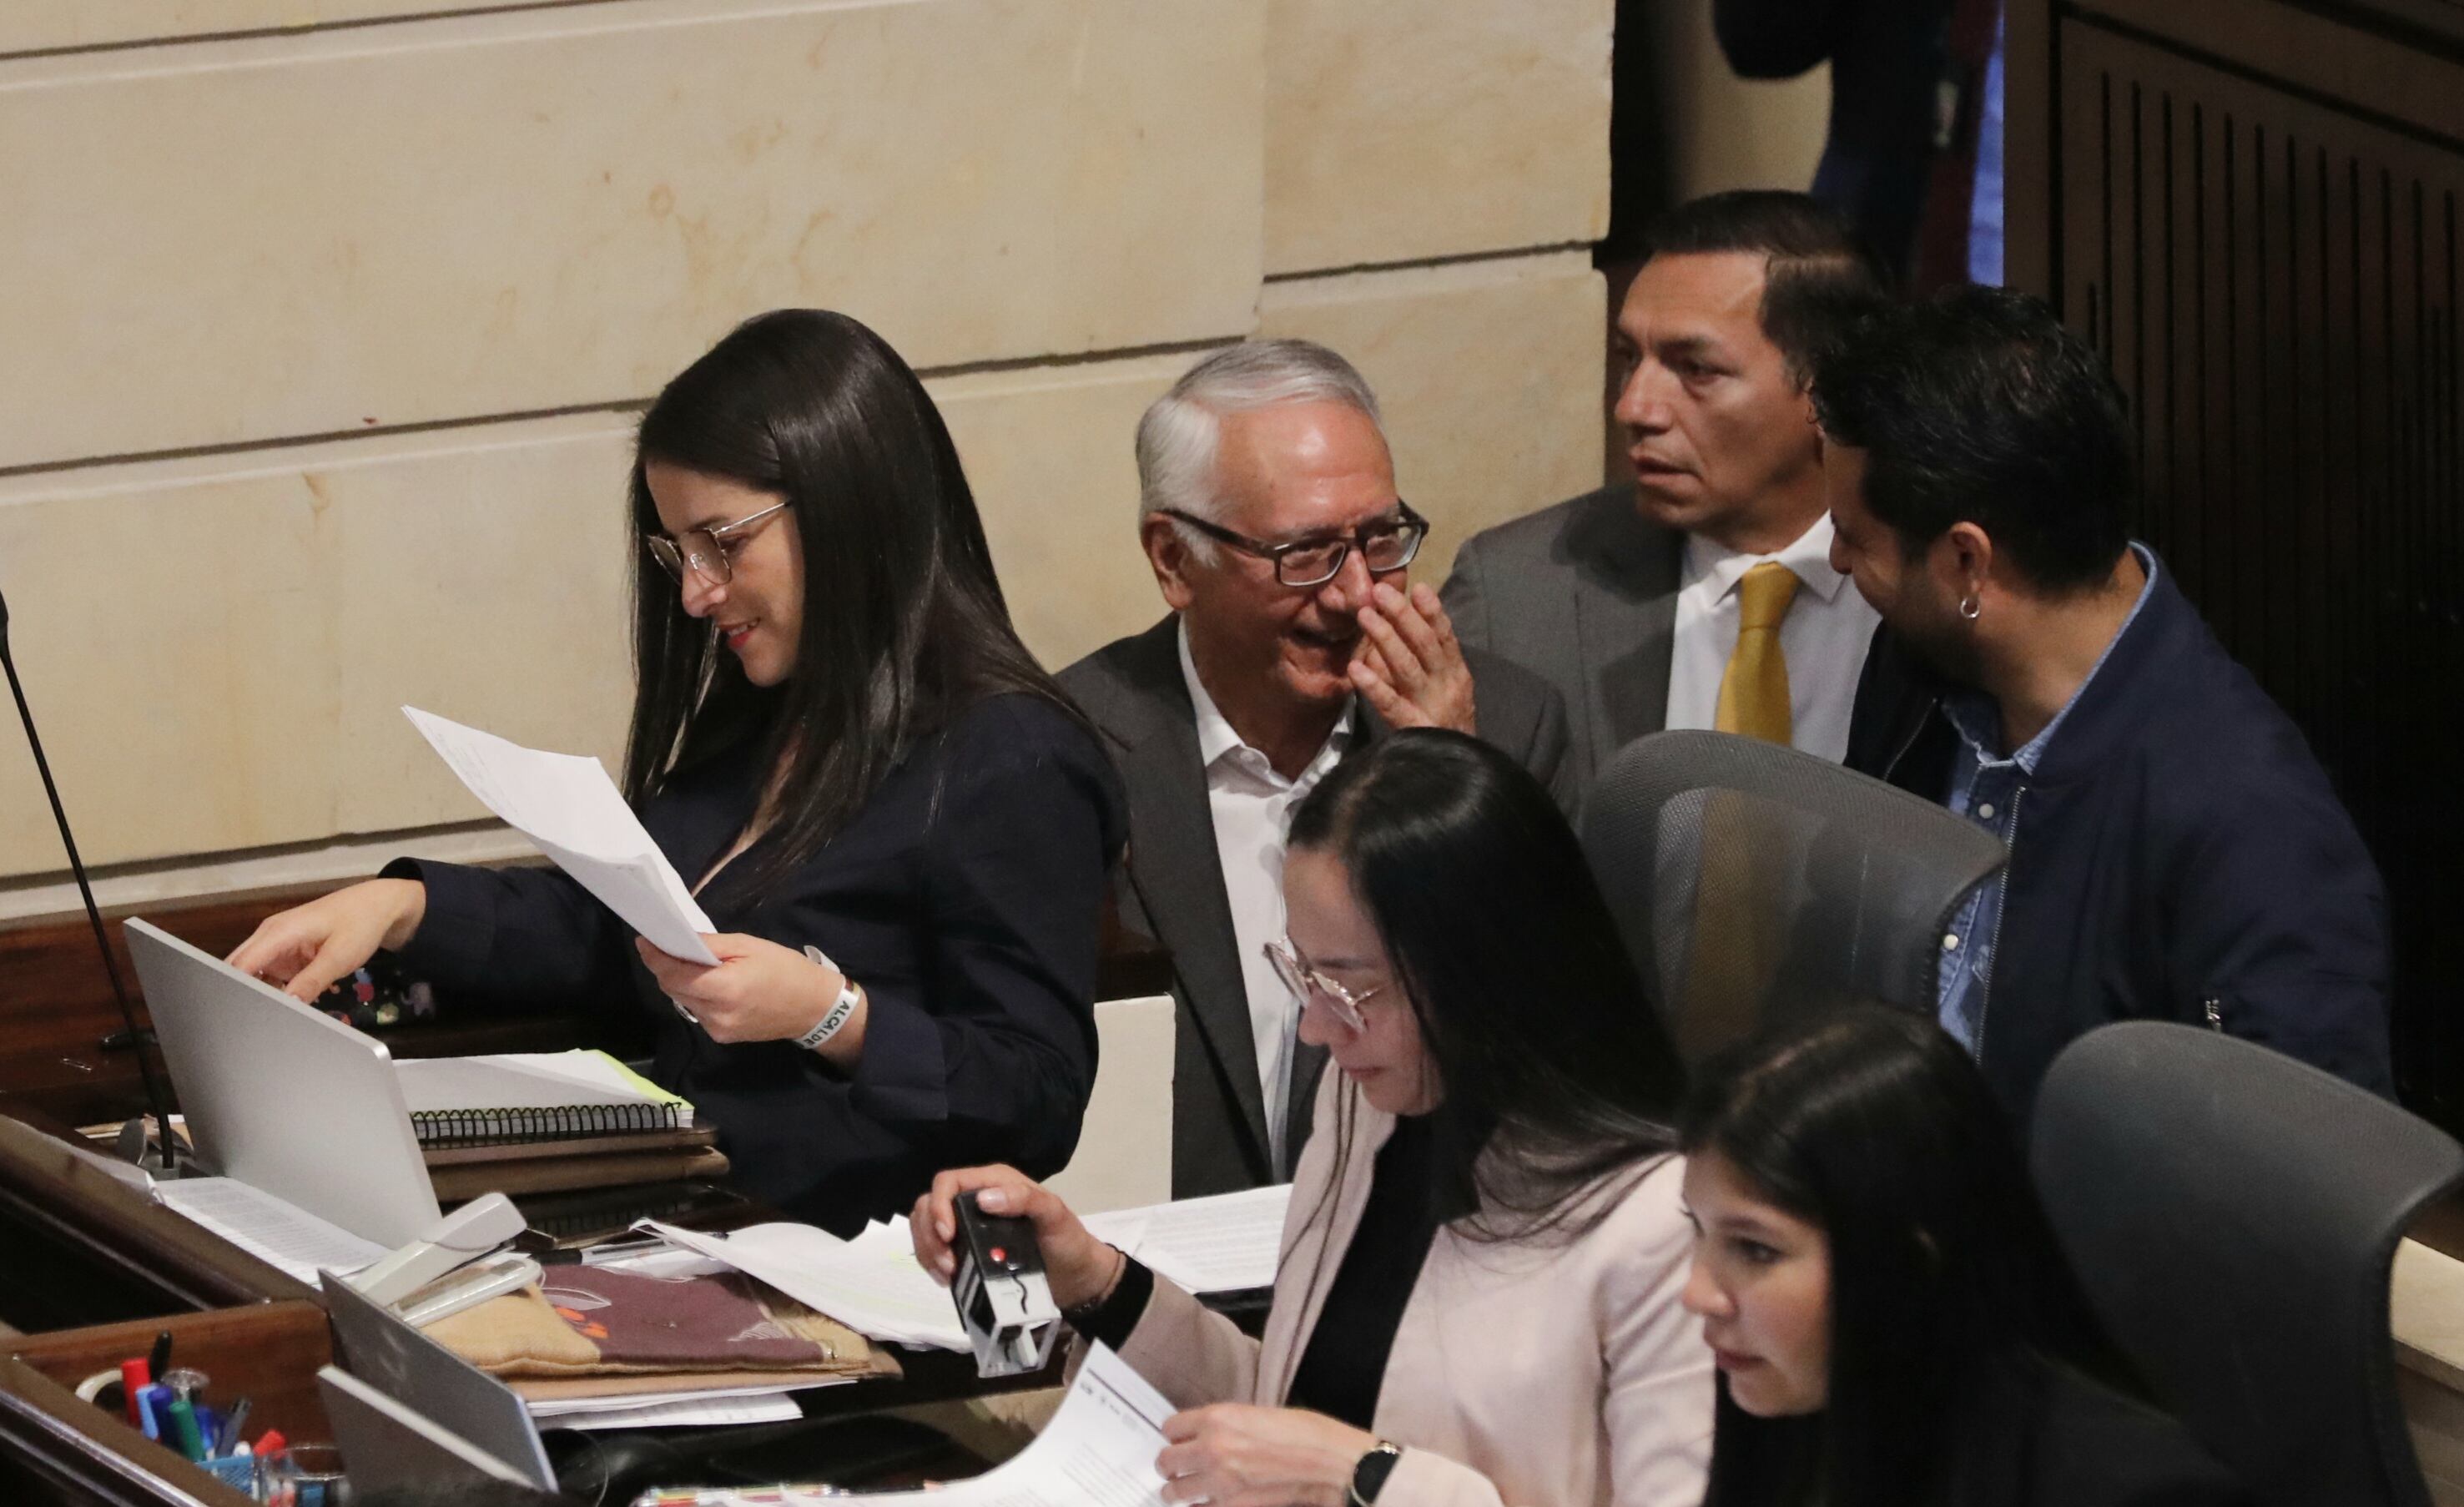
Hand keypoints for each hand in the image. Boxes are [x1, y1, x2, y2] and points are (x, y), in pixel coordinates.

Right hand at [226, 879, 425, 1003]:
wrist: (377, 906)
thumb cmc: (360, 923)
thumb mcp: (340, 956)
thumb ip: (312, 981)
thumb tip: (287, 1006)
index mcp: (279, 932)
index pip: (239, 965)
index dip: (232, 990)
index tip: (234, 1015)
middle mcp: (270, 937)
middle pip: (239, 969)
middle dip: (239, 995)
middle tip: (247, 1024)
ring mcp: (276, 946)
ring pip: (252, 975)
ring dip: (257, 995)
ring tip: (264, 1021)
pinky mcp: (285, 954)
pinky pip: (269, 976)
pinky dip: (272, 991)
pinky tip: (280, 1009)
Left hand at [633, 933, 861, 1059]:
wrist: (814, 1009)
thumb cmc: (786, 970)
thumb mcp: (750, 946)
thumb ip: (710, 945)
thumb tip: (677, 941)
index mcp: (725, 989)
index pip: (673, 974)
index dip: (655, 957)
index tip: (644, 940)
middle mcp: (715, 1014)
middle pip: (673, 988)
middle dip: (666, 967)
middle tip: (668, 946)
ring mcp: (717, 1030)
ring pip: (683, 1000)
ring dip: (681, 981)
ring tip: (693, 964)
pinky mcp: (721, 1037)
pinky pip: (697, 1011)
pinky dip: (697, 995)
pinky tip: (712, 984)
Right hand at [909, 1165, 1120, 1309]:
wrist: (1075, 1277)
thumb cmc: (1068, 1241)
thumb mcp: (1055, 1216)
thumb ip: (1025, 1200)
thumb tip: (985, 1198)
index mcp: (995, 1182)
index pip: (949, 1182)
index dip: (939, 1206)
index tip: (947, 1235)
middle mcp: (976, 1199)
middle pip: (929, 1205)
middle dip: (929, 1235)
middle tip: (948, 1265)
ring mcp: (968, 1226)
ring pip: (926, 1228)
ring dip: (928, 1251)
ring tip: (947, 1275)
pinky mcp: (966, 1250)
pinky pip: (934, 1250)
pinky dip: (932, 1263)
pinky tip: (947, 1280)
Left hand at [1157, 1404, 1377, 1506]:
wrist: (1327, 1464)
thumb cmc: (1305, 1435)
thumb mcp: (1258, 1414)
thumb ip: (1226, 1424)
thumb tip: (1208, 1433)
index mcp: (1217, 1419)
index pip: (1171, 1427)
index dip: (1175, 1434)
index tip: (1179, 1438)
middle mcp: (1211, 1449)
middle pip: (1166, 1460)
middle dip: (1170, 1463)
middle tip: (1174, 1466)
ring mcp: (1218, 1482)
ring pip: (1174, 1490)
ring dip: (1177, 1489)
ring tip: (1182, 1488)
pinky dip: (1200, 1506)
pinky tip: (1208, 1501)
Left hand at [1350, 581, 1476, 735]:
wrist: (1459, 771)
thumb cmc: (1447, 724)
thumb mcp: (1447, 689)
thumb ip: (1430, 661)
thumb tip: (1406, 623)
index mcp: (1456, 673)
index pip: (1445, 637)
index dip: (1433, 611)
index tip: (1417, 588)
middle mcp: (1446, 685)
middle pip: (1425, 645)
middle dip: (1403, 616)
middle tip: (1379, 592)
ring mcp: (1430, 707)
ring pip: (1408, 668)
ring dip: (1386, 639)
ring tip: (1365, 616)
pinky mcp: (1414, 729)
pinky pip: (1392, 705)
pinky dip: (1374, 686)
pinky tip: (1355, 669)